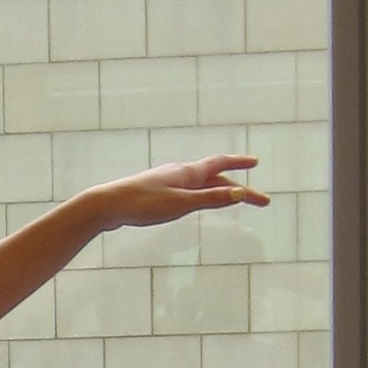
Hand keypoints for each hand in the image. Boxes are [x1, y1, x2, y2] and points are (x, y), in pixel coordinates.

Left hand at [80, 154, 267, 234]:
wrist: (108, 205)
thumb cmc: (144, 204)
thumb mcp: (182, 204)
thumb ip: (211, 199)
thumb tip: (240, 193)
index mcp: (188, 173)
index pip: (220, 163)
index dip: (239, 163)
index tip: (256, 162)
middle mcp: (180, 172)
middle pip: (216, 177)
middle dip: (238, 187)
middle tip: (259, 200)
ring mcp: (168, 181)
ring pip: (202, 183)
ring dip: (221, 189)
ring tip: (234, 196)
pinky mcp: (158, 191)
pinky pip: (189, 190)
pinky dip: (203, 194)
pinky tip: (197, 200)